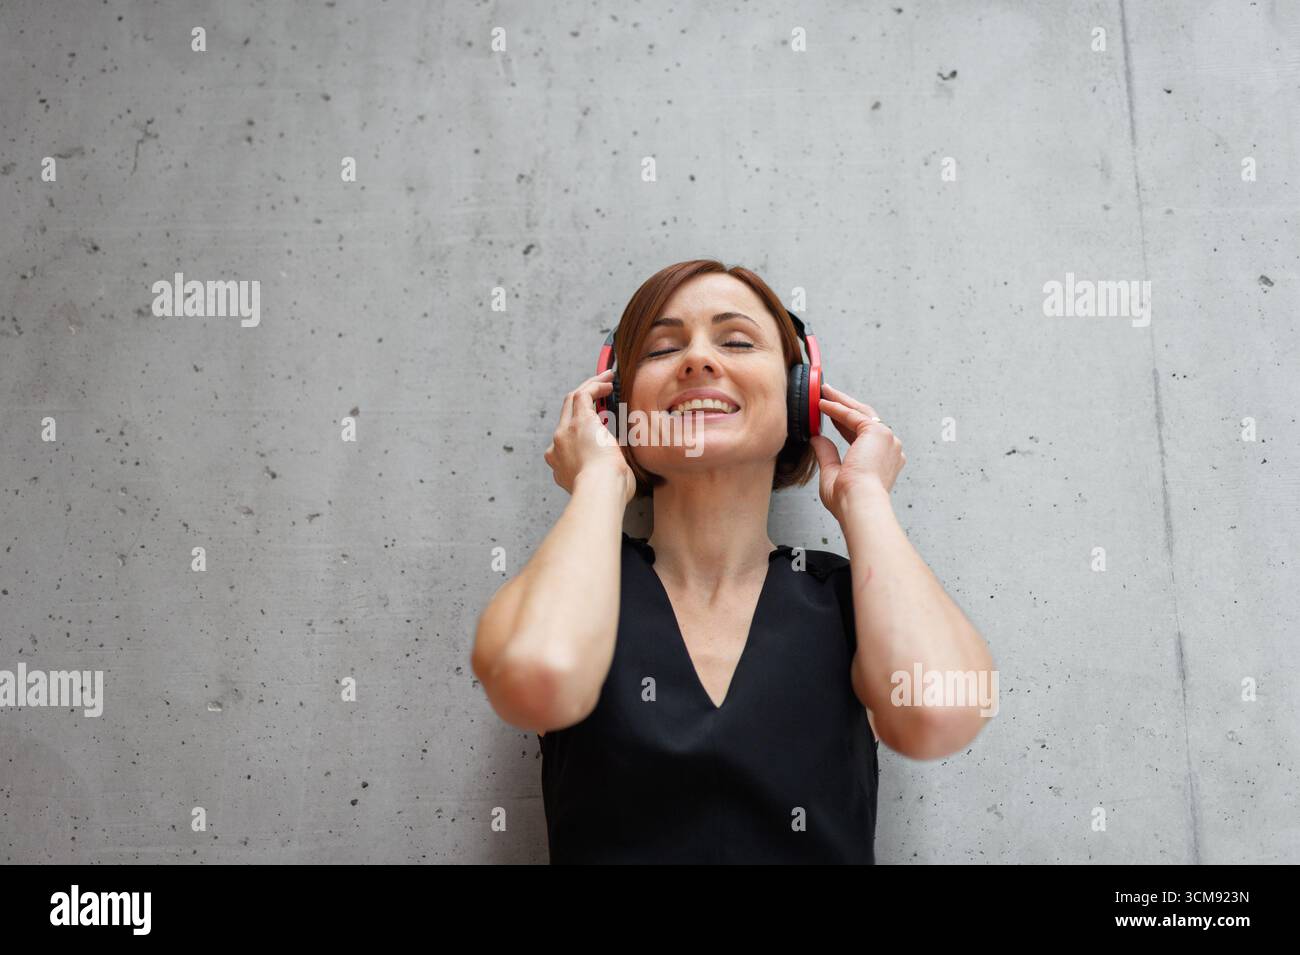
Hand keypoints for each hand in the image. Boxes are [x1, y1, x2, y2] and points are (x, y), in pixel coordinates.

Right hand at [544, 368, 635, 501]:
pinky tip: (607, 382)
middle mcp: (557, 447)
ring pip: (572, 400)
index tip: (600, 425)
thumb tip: (620, 470)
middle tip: (599, 391)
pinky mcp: (579, 421)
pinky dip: (594, 385)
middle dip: (582, 400)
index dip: (582, 430)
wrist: (601, 491)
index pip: (568, 441)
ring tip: (606, 379)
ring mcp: (565, 432)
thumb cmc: (607, 495)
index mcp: (560, 465)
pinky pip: (583, 395)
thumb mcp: (603, 484)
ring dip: (589, 387)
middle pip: (566, 414)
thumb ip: (607, 474)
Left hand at [809, 382, 905, 521]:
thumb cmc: (847, 499)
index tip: (830, 415)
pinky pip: (853, 415)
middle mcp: (891, 448)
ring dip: (841, 401)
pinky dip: (836, 407)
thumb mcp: (833, 474)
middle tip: (827, 395)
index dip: (844, 424)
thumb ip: (827, 455)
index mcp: (885, 461)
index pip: (863, 436)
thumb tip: (817, 439)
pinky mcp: (878, 432)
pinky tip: (822, 403)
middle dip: (844, 405)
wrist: (858, 503)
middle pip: (865, 419)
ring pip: (861, 412)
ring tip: (824, 392)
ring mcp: (888, 439)